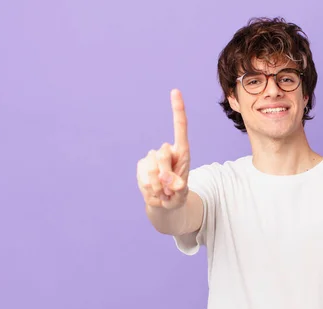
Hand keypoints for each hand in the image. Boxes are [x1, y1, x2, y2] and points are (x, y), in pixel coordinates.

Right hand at [137, 89, 190, 209]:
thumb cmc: (177, 193)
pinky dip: (150, 189)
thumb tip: (165, 178)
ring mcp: (151, 157)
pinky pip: (143, 177)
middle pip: (162, 154)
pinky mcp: (141, 165)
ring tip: (163, 191)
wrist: (164, 203)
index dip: (177, 109)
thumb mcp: (181, 191)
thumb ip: (176, 185)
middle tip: (170, 188)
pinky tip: (154, 190)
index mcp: (181, 151)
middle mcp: (166, 150)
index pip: (180, 127)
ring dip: (158, 185)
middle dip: (166, 174)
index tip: (175, 91)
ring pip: (151, 169)